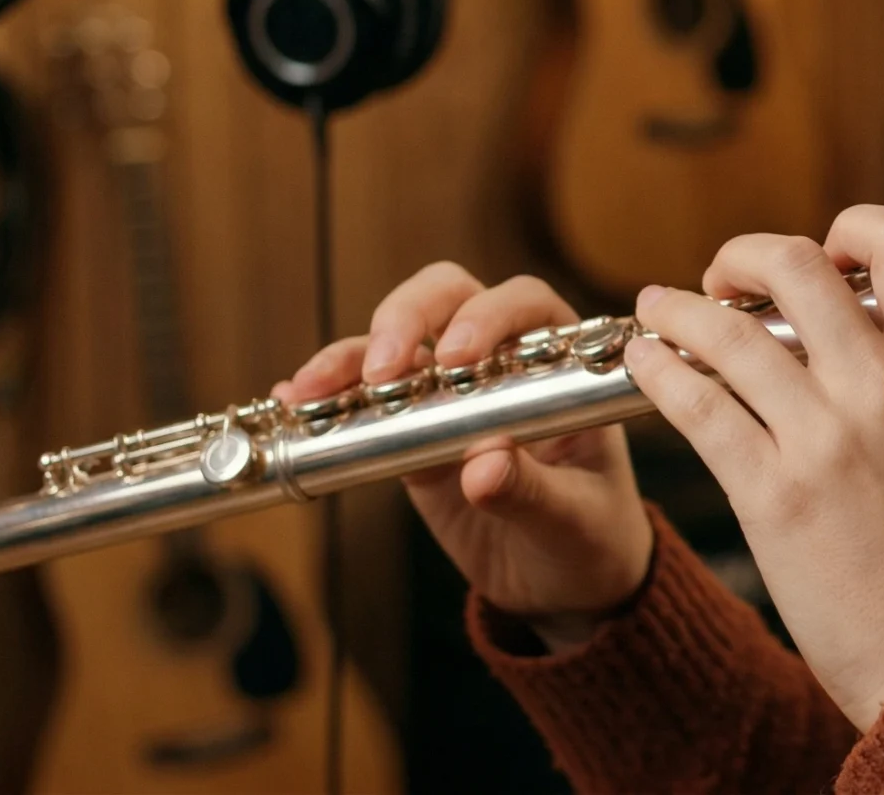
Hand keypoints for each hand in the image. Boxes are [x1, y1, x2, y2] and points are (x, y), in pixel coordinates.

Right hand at [273, 264, 651, 651]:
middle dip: (407, 318)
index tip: (456, 356)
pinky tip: (294, 405)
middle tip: (382, 368)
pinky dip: (330, 398)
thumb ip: (531, 490)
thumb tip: (482, 466)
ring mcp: (449, 395)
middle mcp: (501, 363)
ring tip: (313, 389)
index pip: (525, 305)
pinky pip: (364, 403)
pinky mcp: (410, 435)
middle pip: (448, 299)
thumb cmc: (589, 537)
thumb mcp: (572, 519)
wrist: (565, 585)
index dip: (487, 315)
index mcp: (559, 366)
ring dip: (350, 357)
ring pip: (395, 345)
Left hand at [629, 207, 883, 729]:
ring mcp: (825, 440)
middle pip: (798, 265)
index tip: (821, 254)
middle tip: (724, 276)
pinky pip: (699, 408)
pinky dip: (661, 372)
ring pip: (730, 333)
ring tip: (657, 310)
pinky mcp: (773, 495)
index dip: (850, 230)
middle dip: (745, 255)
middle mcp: (883, 391)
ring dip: (680, 309)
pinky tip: (646, 365)